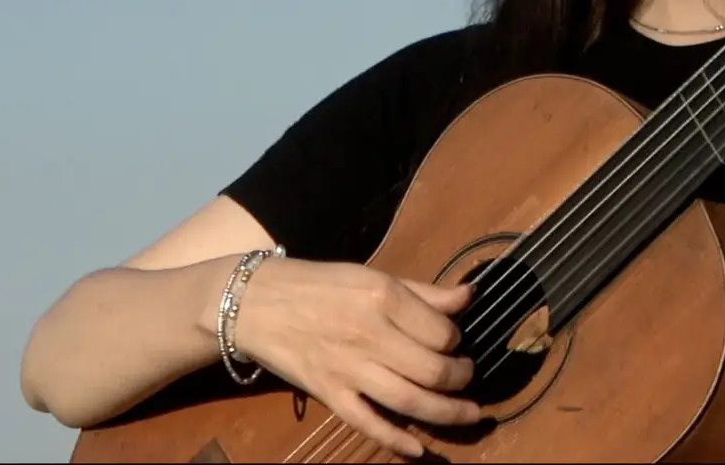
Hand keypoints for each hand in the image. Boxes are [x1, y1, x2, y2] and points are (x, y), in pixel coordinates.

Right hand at [229, 258, 480, 457]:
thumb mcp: (373, 276)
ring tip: (468, 413)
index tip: (453, 340)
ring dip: (446, 412)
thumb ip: (423, 291)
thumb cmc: (320, 284)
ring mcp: (348, 370)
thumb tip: (469, 296)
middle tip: (466, 376)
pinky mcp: (329, 394)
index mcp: (383, 298)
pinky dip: (395, 440)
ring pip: (409, 401)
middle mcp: (370, 336)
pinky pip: (367, 423)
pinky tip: (419, 448)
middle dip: (460, 378)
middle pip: (432, 370)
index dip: (456, 340)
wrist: (255, 303)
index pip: (442, 332)